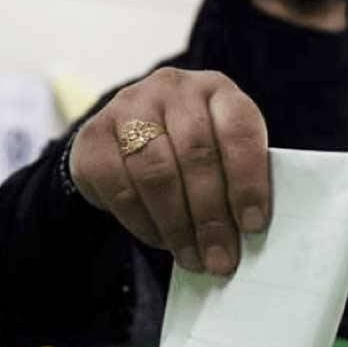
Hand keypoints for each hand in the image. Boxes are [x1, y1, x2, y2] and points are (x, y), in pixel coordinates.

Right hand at [69, 68, 269, 274]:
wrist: (129, 137)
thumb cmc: (193, 153)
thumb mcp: (223, 154)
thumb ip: (236, 182)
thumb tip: (247, 234)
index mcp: (217, 90)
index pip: (238, 131)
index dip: (248, 181)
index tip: (253, 225)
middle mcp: (172, 88)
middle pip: (195, 155)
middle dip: (211, 216)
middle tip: (220, 258)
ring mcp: (128, 107)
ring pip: (156, 173)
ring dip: (177, 226)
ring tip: (192, 258)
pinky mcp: (93, 136)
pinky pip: (119, 187)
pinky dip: (143, 222)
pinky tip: (160, 240)